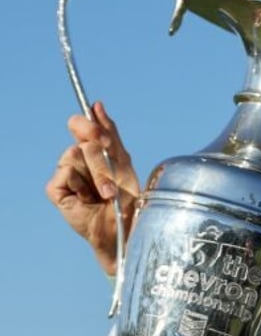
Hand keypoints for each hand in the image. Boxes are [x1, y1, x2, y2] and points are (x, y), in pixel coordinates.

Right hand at [45, 102, 139, 275]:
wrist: (124, 230)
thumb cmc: (128, 200)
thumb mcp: (125, 164)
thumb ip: (111, 135)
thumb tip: (97, 105)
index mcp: (96, 151)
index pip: (85, 124)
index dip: (91, 122)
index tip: (102, 127)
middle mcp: (80, 159)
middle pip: (81, 135)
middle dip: (99, 148)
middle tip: (110, 160)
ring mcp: (68, 174)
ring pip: (74, 154)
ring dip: (98, 174)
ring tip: (108, 194)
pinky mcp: (57, 190)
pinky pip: (65, 173)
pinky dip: (81, 186)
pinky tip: (91, 200)